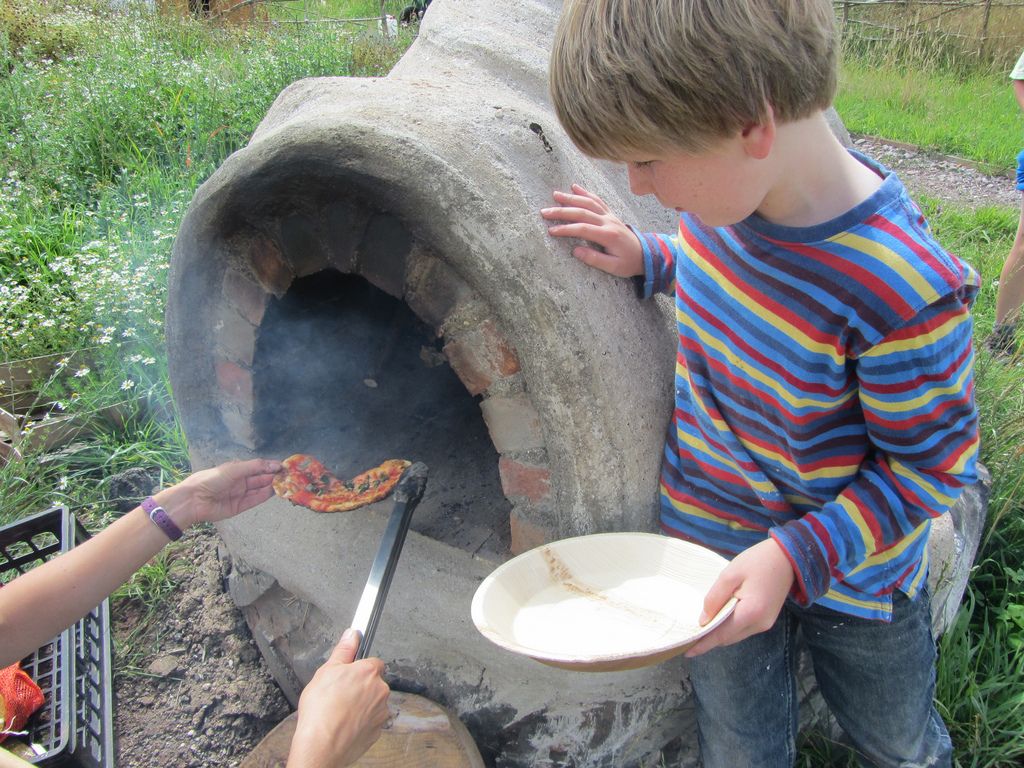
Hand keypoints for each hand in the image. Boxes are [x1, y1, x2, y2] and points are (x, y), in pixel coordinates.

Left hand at [171, 459, 281, 526]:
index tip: (284, 466)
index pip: (258, 467)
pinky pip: (254, 500)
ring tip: (285, 483)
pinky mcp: (239, 507)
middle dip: (273, 476)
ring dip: (271, 486)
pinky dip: (264, 496)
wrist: (194, 500)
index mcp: (237, 470)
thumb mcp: (234, 469)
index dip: (270, 466)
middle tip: (288, 476)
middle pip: (260, 479)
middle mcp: (239, 482)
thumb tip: (275, 464)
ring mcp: (240, 495)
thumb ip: (255, 467)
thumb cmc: (211, 479)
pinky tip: (274, 491)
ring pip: (259, 490)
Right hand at [287, 629, 390, 767]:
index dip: (359, 668)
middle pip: (374, 683)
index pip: (373, 663)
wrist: (321, 745)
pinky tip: (344, 724)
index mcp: (370, 672)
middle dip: (360, 687)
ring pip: (373, 703)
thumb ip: (344, 650)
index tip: (349, 674)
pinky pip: (370, 722)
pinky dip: (360, 723)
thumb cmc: (321, 710)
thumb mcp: (327, 671)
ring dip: (361, 705)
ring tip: (339, 711)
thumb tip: (352, 634)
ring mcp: (381, 713)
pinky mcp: (377, 731)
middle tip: (339, 694)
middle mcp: (381, 691)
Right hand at [541, 184, 643, 276]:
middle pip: (582, 212)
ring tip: (555, 195)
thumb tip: (575, 251)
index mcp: (608, 235)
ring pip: (589, 202)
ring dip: (571, 198)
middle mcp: (608, 222)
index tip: (551, 230)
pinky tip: (574, 187)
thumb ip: (595, 259)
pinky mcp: (610, 214)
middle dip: (562, 211)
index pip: (583, 229)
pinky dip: (585, 192)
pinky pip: (597, 200)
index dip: (566, 229)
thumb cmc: (628, 262)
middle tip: (545, 212)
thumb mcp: (614, 267)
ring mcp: (610, 216)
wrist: (646, 254)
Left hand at [685, 538, 794, 656]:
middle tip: (689, 638)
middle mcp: (759, 624)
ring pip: (735, 635)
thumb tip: (703, 620)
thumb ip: (715, 598)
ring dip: (719, 634)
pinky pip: (743, 629)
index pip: (721, 635)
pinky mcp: (767, 619)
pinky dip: (729, 628)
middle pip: (728, 638)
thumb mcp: (730, 574)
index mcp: (750, 613)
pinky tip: (718, 620)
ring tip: (700, 630)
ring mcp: (765, 623)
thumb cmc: (757, 562)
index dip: (703, 644)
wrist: (787, 557)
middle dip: (709, 640)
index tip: (687, 651)